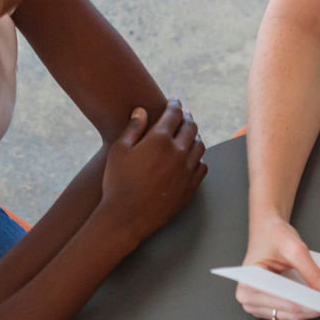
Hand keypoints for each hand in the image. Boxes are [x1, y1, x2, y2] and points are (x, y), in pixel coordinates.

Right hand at [98, 100, 207, 242]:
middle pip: (191, 127)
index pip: (174, 114)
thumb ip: (133, 128)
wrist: (126, 218)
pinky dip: (199, 158)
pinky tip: (192, 157)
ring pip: (200, 146)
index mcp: (159, 140)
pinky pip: (202, 166)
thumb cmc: (117, 183)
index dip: (175, 104)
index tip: (174, 101)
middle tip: (183, 115)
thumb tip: (142, 111)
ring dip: (195, 136)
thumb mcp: (119, 151)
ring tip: (189, 134)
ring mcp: (187, 171)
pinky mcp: (190, 187)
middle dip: (187, 118)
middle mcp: (178, 153)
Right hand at [236, 211, 319, 319]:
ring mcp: (253, 304)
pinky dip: (302, 309)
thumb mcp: (296, 250)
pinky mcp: (263, 307)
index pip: (285, 300)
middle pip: (288, 311)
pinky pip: (287, 314)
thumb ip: (314, 273)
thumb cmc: (273, 235)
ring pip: (289, 316)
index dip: (310, 302)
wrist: (266, 230)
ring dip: (309, 310)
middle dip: (313, 307)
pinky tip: (314, 300)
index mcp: (249, 282)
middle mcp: (247, 297)